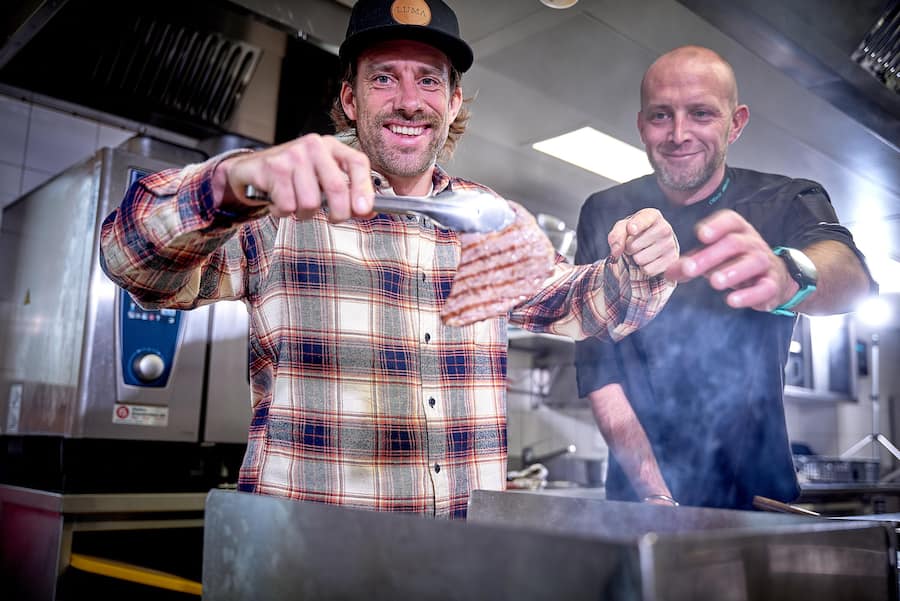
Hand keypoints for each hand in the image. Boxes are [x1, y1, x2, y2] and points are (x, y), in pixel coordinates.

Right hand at [213, 134, 375, 221]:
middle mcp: (313, 145)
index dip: (364, 188)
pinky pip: (287, 206)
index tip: (364, 210)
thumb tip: (366, 211)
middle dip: (339, 213)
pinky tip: (278, 200)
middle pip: (337, 188)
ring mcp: (291, 154)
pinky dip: (283, 212)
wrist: (251, 169)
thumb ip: (345, 193)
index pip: (357, 162)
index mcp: (330, 146)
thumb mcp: (321, 179)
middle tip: (334, 219)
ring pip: (310, 202)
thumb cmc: (292, 177)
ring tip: (296, 203)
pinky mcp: (272, 167)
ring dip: (304, 213)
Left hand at [607, 208, 678, 276]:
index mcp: (652, 215)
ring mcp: (670, 245)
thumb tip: (616, 252)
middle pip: (633, 246)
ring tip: (641, 252)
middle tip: (634, 245)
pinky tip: (648, 260)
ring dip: (635, 259)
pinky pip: (648, 270)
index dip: (636, 226)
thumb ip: (616, 236)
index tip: (631, 230)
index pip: (643, 220)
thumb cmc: (635, 233)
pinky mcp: (672, 260)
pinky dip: (643, 268)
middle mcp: (665, 228)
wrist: (653, 243)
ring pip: (640, 260)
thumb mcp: (623, 228)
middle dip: (628, 248)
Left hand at [663, 209, 797, 310]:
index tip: (701, 234)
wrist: (773, 278)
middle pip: (734, 243)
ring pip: (753, 262)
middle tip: (690, 269)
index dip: (717, 225)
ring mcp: (765, 263)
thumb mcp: (712, 258)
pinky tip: (731, 301)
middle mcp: (753, 243)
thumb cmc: (734, 262)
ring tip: (714, 282)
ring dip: (733, 271)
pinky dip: (749, 295)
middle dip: (711, 256)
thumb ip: (690, 262)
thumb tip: (668, 273)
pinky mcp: (772, 284)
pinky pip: (764, 287)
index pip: (730, 221)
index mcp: (738, 230)